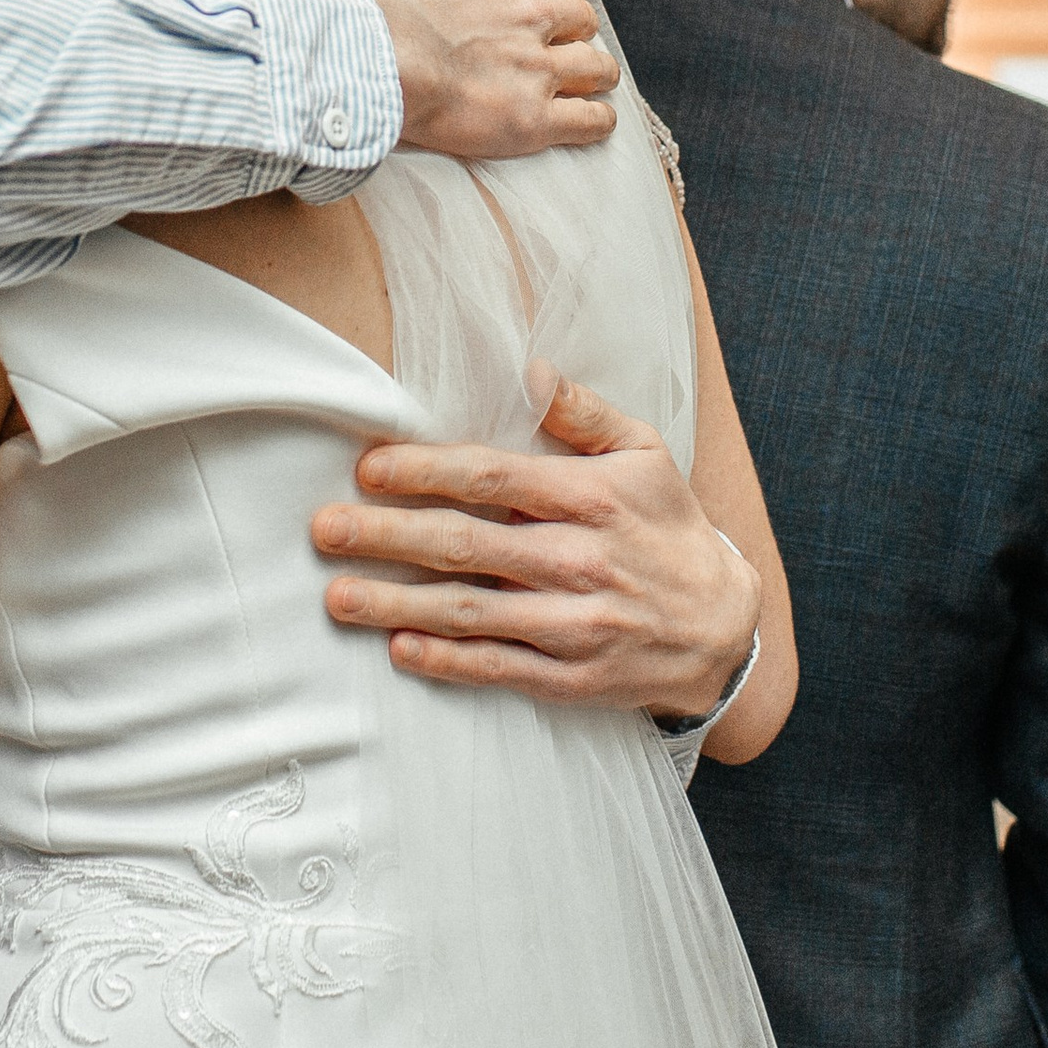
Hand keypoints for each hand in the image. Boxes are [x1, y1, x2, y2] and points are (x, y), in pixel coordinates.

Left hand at [311, 377, 758, 717]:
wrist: (723, 627)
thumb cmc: (668, 525)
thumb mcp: (644, 453)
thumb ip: (582, 412)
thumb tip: (528, 369)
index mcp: (591, 498)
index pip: (493, 477)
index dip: (426, 471)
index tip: (369, 468)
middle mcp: (579, 561)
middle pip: (467, 545)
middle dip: (388, 536)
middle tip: (324, 528)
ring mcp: (575, 626)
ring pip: (470, 612)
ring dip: (397, 605)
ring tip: (338, 596)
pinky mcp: (571, 679)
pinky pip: (497, 669)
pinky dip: (445, 662)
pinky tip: (399, 650)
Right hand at [327, 0, 617, 160]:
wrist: (361, 43)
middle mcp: (528, 10)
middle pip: (575, 12)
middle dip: (576, 21)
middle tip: (570, 32)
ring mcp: (534, 65)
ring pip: (590, 65)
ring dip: (599, 69)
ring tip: (602, 76)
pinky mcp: (529, 117)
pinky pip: (583, 121)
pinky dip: (597, 121)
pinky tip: (601, 122)